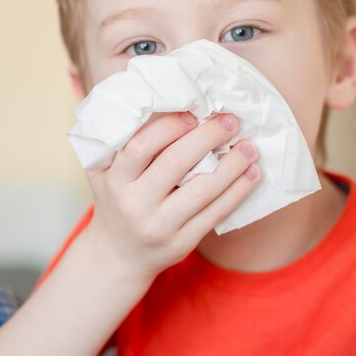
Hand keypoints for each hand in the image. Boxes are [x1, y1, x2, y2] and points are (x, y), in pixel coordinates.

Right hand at [84, 112, 260, 280]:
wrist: (117, 255)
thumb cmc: (116, 199)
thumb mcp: (104, 171)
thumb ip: (122, 140)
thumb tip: (161, 99)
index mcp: (114, 180)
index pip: (139, 147)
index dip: (168, 127)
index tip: (194, 113)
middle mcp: (134, 204)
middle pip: (174, 164)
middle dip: (207, 138)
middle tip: (231, 121)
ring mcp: (159, 226)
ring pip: (201, 191)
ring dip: (231, 166)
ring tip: (250, 147)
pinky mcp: (182, 243)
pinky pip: (215, 214)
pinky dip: (237, 192)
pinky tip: (252, 174)